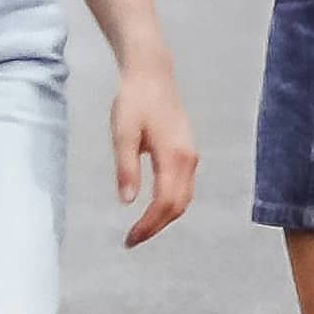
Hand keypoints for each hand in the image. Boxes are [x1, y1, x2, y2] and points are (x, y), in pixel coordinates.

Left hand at [107, 57, 201, 246]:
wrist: (152, 73)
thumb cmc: (134, 100)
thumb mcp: (123, 133)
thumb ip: (126, 168)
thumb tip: (127, 201)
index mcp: (174, 156)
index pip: (165, 203)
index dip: (149, 225)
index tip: (130, 239)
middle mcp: (188, 159)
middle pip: (178, 206)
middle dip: (156, 226)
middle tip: (132, 240)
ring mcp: (191, 155)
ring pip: (183, 198)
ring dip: (164, 217)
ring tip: (141, 229)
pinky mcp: (187, 152)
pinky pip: (183, 187)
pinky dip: (170, 203)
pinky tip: (152, 207)